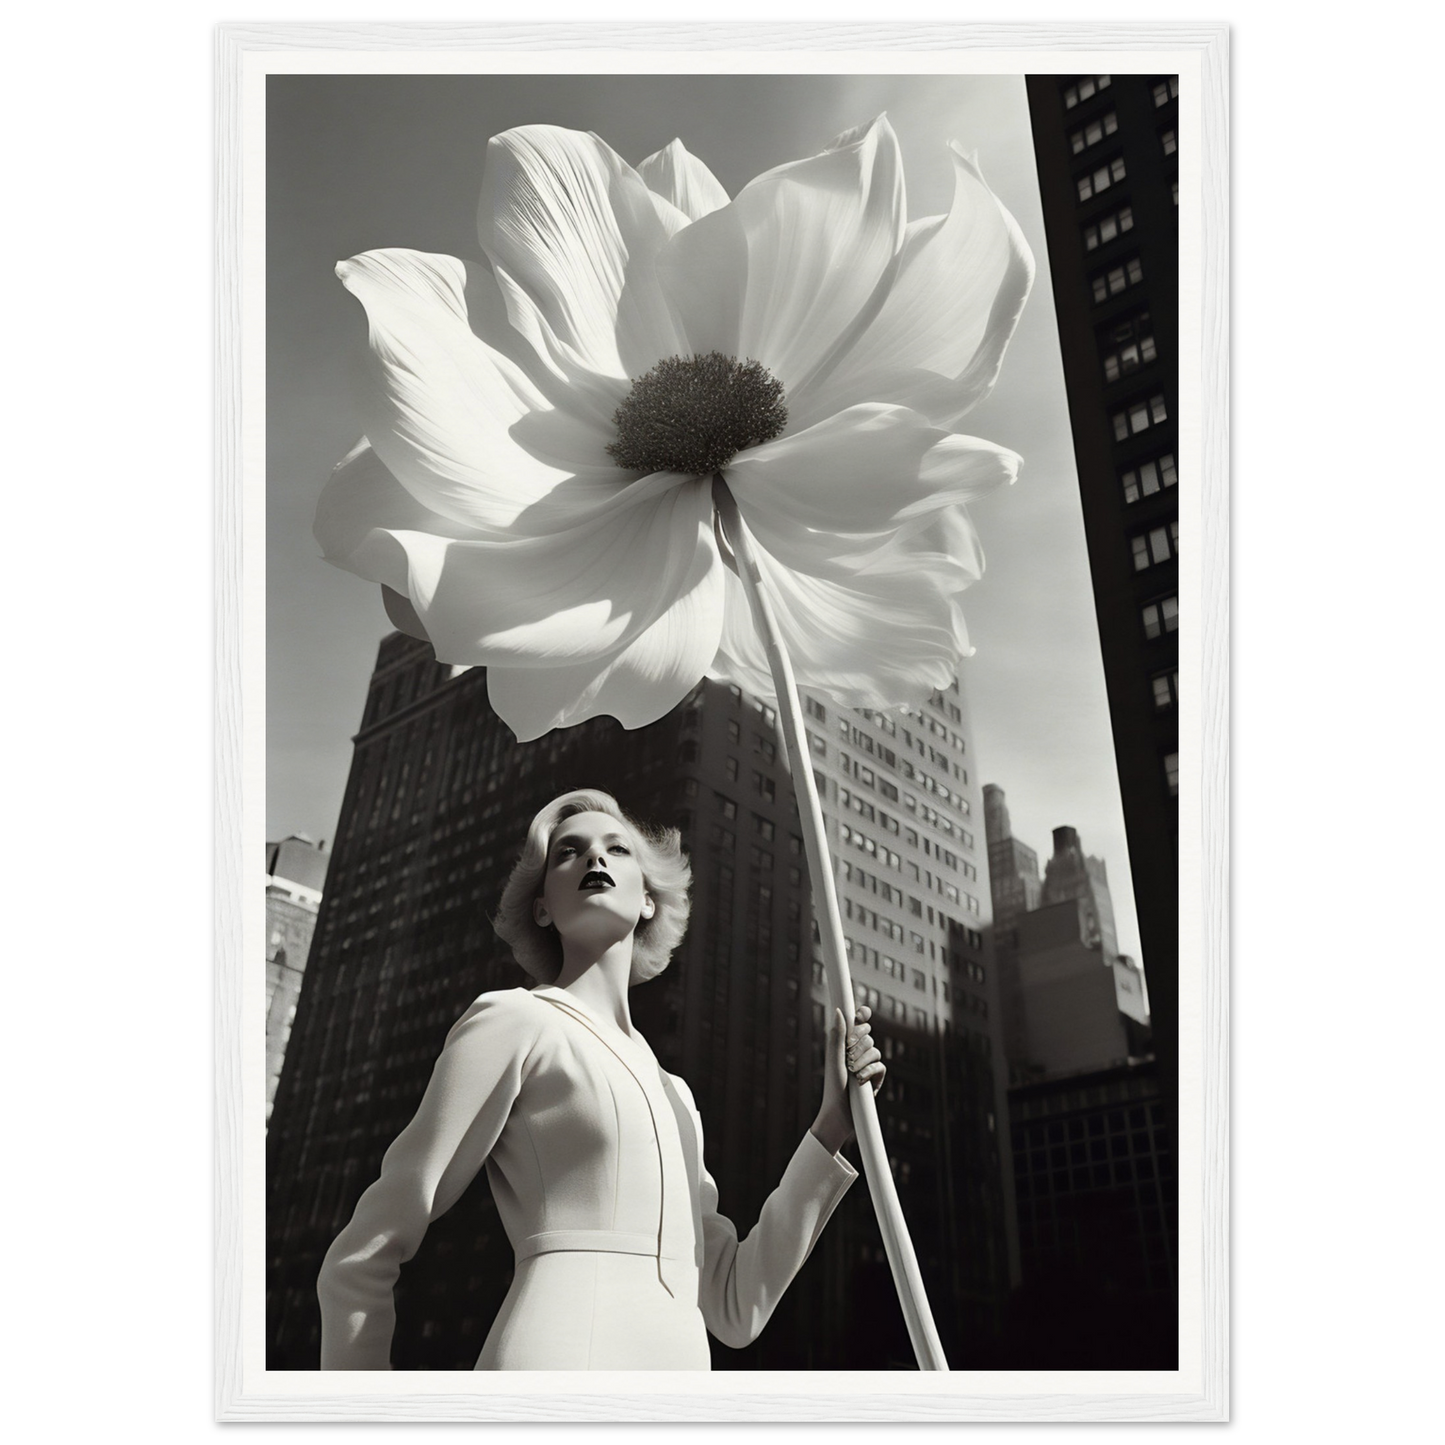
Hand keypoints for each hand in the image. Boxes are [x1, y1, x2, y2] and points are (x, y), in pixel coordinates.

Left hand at [810, 1006, 885, 1154]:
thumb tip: (839, 1011)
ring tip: (852, 1072)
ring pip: (875, 1049)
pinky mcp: (876, 1078)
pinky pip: (881, 1066)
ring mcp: (868, 1064)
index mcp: (844, 1045)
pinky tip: (861, 1080)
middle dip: (859, 1041)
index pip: (857, 1024)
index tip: (862, 1014)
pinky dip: (871, 1071)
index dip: (862, 1016)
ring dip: (862, 1060)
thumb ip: (838, 1036)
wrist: (839, 1114)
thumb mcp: (834, 1060)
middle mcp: (857, 1052)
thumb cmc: (832, 1087)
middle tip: (848, 1052)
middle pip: (867, 1034)